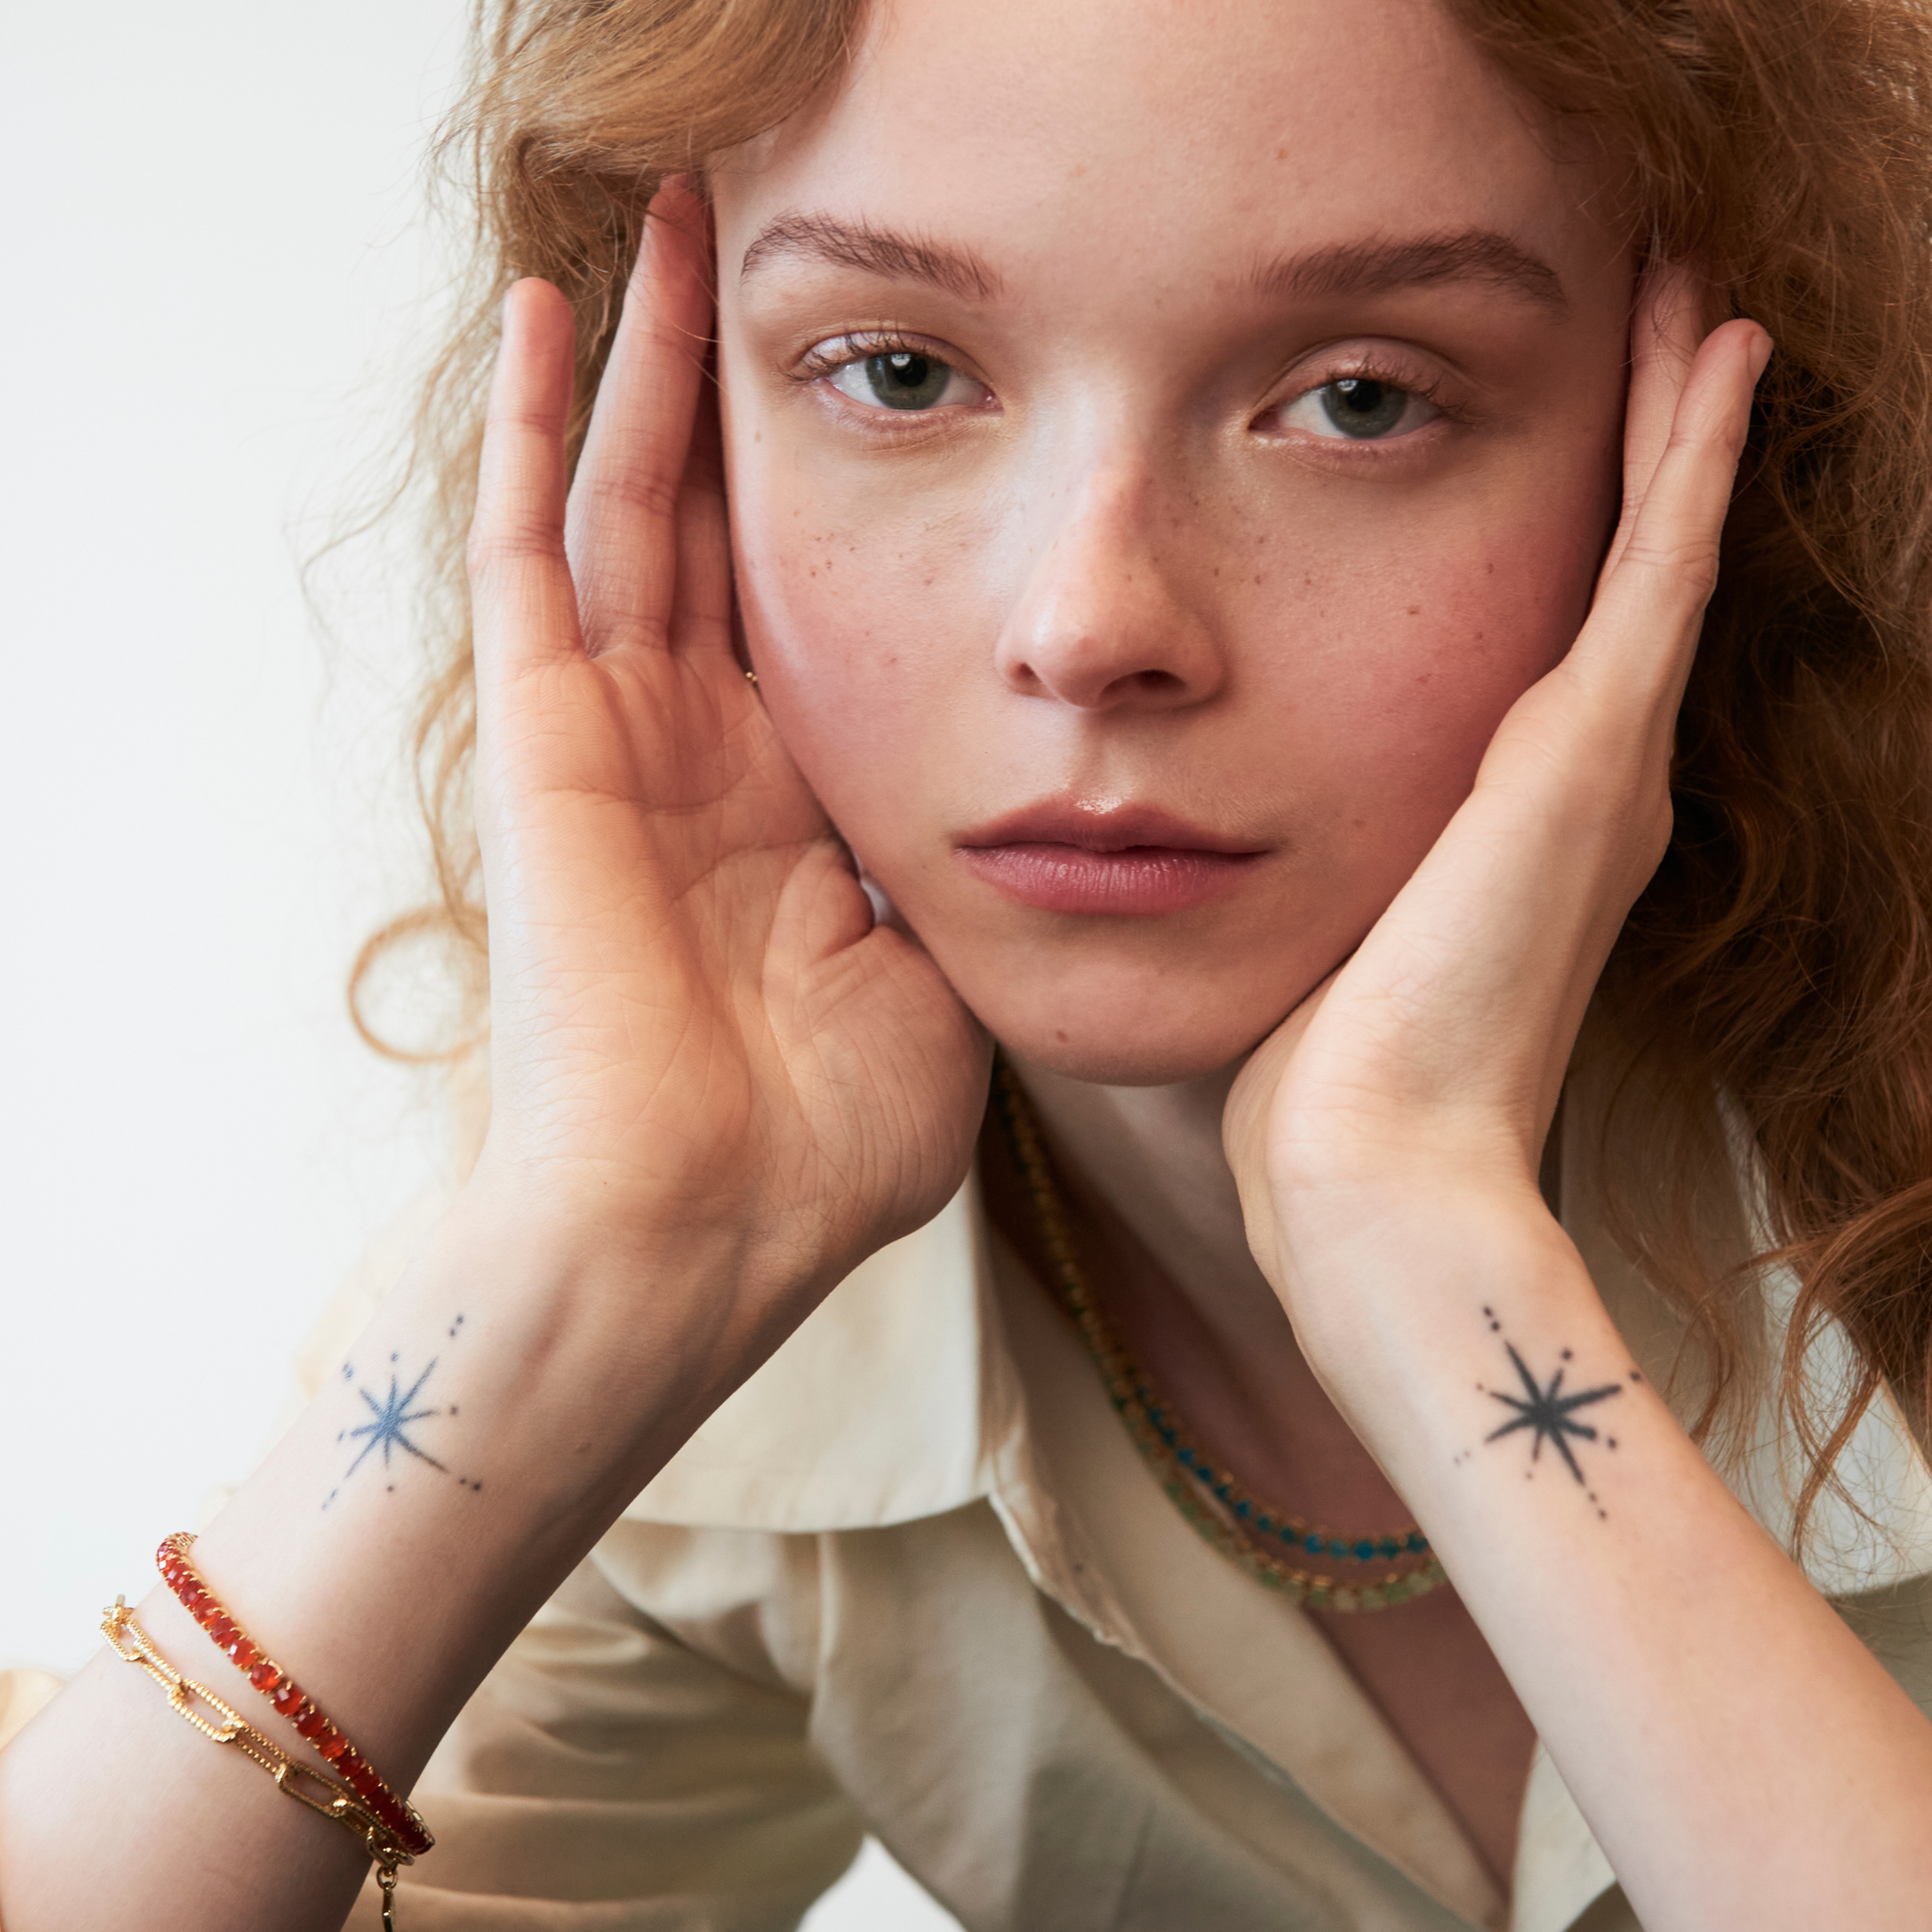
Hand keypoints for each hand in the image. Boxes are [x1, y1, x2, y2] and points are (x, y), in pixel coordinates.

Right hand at [464, 182, 986, 1310]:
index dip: (849, 505)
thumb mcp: (936, 988)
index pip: (816, 616)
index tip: (909, 399)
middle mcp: (700, 757)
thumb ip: (953, 884)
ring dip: (647, 368)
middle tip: (768, 256)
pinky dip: (538, 434)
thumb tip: (1018, 814)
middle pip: (719, 532)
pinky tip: (561, 311)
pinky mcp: (543, 738)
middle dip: (742, 397)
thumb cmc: (817, 1150)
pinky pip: (529, 553)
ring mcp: (615, 737)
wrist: (698, 1233)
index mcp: (794, 812)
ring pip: (627, 507)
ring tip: (671, 222)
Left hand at [1224, 266, 1771, 1337]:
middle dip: (1650, 448)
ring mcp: (1600, 767)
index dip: (1592, 535)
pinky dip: (1694, 454)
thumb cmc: (1330, 1086)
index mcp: (1525, 829)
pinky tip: (1720, 344)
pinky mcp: (1584, 758)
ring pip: (1658, 544)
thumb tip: (1242, 840)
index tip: (1578, 441)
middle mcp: (1589, 786)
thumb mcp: (1329, 940)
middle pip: (1631, 574)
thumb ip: (1331, 869)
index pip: (1569, 638)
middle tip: (1679, 322)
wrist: (1371, 1172)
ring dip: (1680, 418)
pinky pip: (1658, 566)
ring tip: (1702, 297)